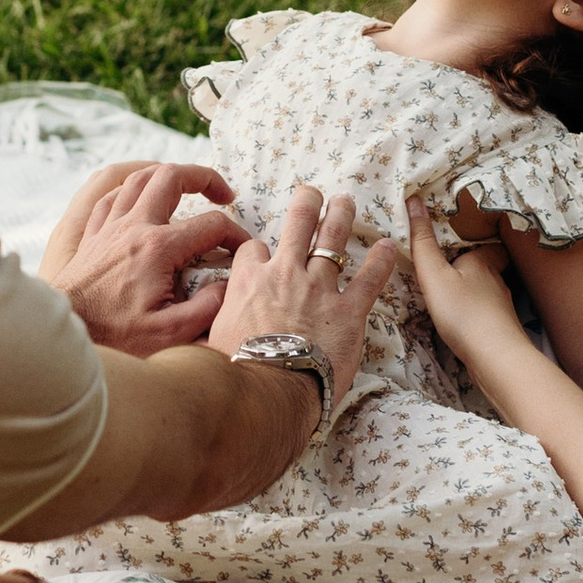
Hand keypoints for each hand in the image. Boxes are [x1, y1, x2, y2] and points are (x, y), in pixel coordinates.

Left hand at [42, 160, 241, 355]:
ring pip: (138, 178)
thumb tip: (227, 285)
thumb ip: (207, 308)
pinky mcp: (93, 235)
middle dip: (203, 177)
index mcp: (158, 248)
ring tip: (187, 188)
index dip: (235, 234)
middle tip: (223, 195)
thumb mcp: (171, 333)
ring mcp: (110, 227)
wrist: (68, 334)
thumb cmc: (115, 336)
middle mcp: (134, 227)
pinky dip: (131, 190)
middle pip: (172, 176)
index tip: (242, 250)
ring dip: (167, 176)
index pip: (211, 225)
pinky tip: (140, 201)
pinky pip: (111, 196)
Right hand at [206, 184, 396, 393]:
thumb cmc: (234, 371)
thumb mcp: (209, 339)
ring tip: (346, 201)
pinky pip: (369, 280)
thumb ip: (209, 326)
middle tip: (312, 192)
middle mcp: (285, 275)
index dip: (259, 251)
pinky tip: (388, 247)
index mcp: (249, 281)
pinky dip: (381, 262)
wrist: (267, 390)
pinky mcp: (348, 311)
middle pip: (297, 226)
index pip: (253, 250)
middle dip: (306, 204)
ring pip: (332, 240)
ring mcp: (319, 289)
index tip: (263, 254)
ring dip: (340, 217)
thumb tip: (194, 334)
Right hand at [405, 196, 535, 368]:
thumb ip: (423, 242)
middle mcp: (497, 279)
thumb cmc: (463, 311)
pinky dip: (477, 310)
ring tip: (454, 289)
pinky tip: (464, 318)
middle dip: (474, 264)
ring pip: (488, 289)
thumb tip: (414, 200)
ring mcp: (501, 305)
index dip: (477, 237)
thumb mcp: (434, 275)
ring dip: (475, 288)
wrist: (495, 357)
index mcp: (483, 260)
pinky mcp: (501, 327)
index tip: (461, 235)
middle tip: (452, 263)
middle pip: (487, 265)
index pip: (487, 242)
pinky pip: (487, 310)